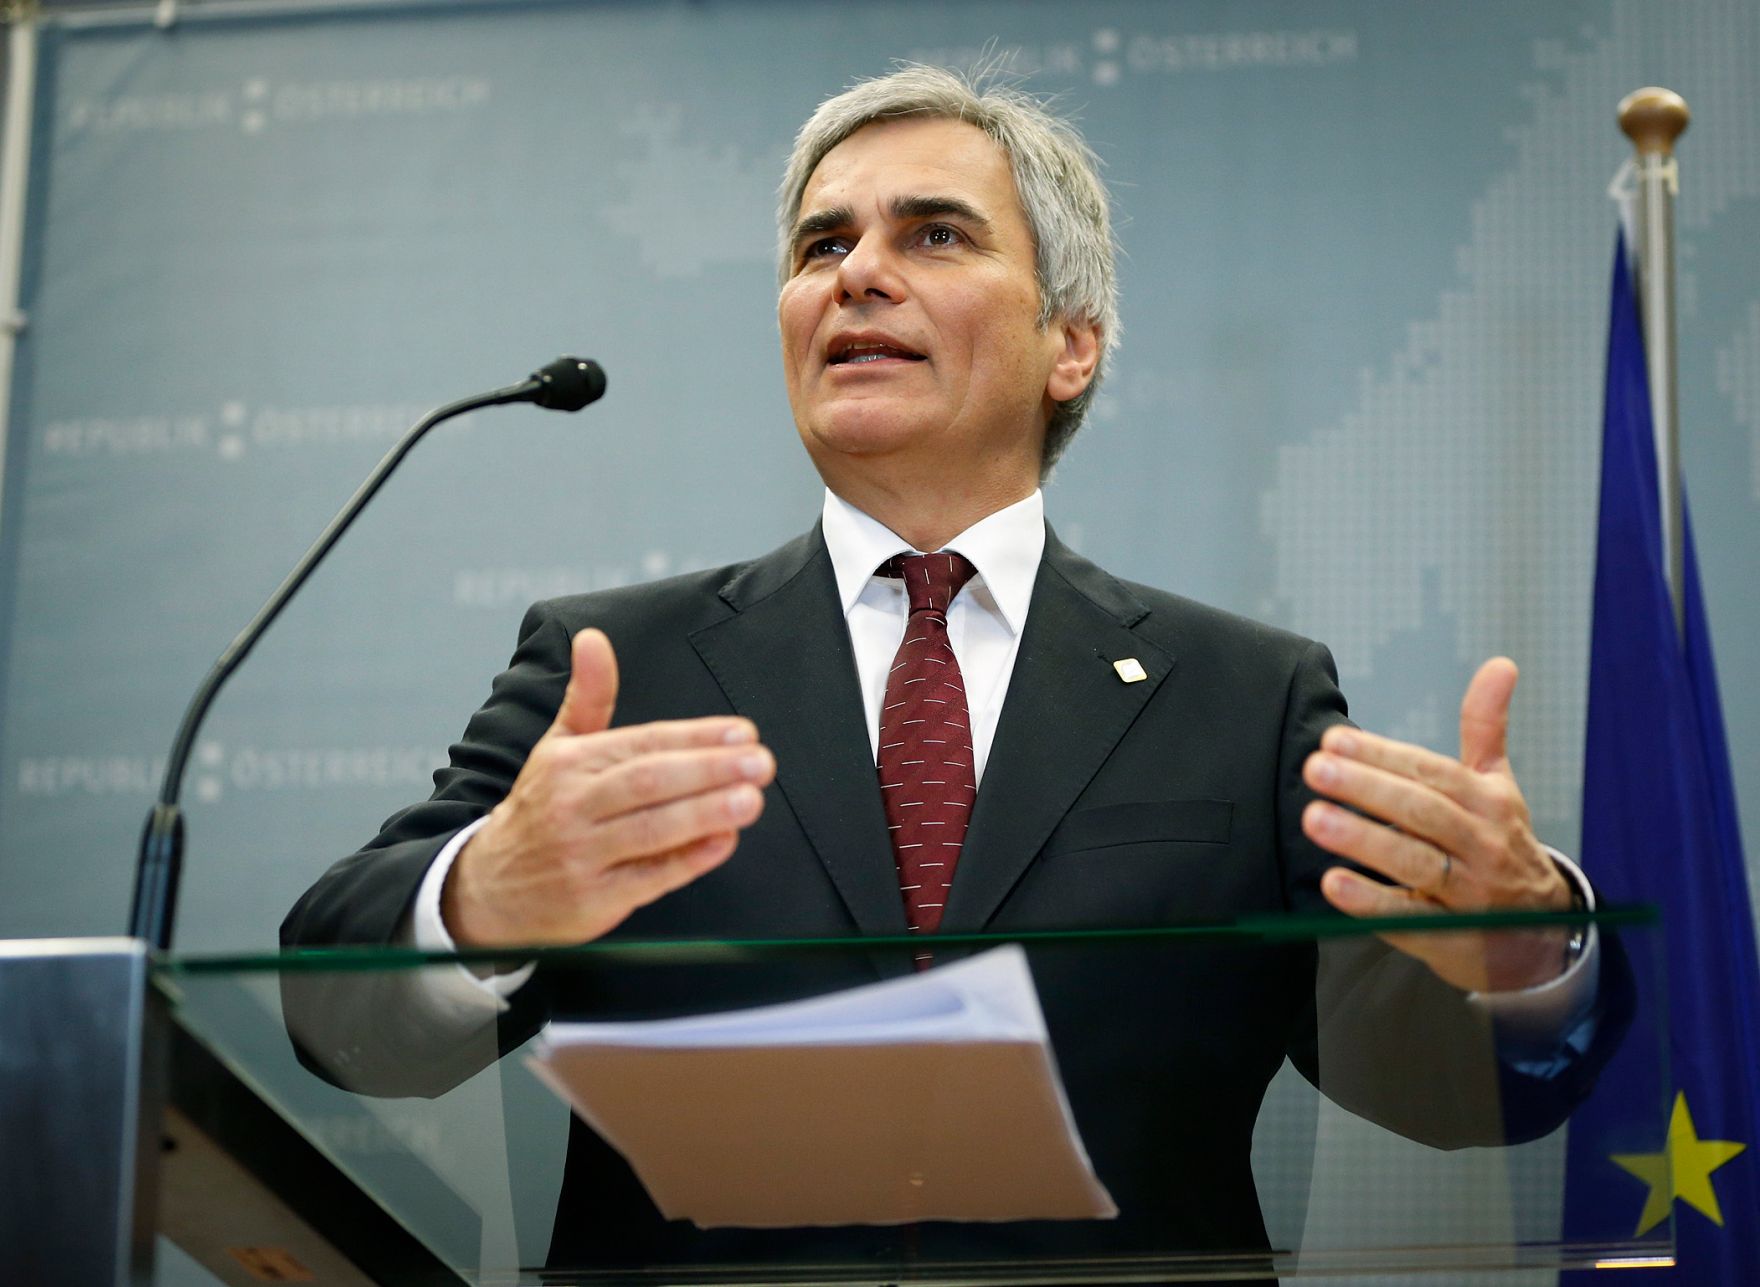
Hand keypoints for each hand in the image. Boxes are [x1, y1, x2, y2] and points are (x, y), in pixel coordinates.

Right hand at [442, 628, 774, 947]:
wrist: (489, 887)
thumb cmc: (540, 811)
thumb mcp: (557, 748)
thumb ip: (588, 696)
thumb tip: (594, 639)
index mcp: (570, 764)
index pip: (643, 743)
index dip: (696, 736)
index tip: (742, 732)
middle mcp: (573, 805)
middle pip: (650, 781)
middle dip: (710, 769)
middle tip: (759, 763)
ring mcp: (582, 854)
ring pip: (652, 828)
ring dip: (707, 812)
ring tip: (751, 799)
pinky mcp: (593, 899)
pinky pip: (649, 878)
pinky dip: (689, 859)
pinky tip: (723, 842)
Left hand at [1300, 657, 1572, 991]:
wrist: (1536, 932)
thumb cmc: (1500, 844)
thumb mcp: (1498, 785)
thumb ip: (1486, 726)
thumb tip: (1500, 664)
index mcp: (1488, 802)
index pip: (1432, 773)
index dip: (1384, 756)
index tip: (1333, 741)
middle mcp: (1482, 845)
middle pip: (1421, 811)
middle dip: (1366, 788)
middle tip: (1314, 769)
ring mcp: (1467, 893)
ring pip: (1415, 861)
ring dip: (1362, 840)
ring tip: (1314, 819)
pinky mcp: (1448, 935)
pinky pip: (1408, 917)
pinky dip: (1370, 902)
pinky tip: (1332, 884)